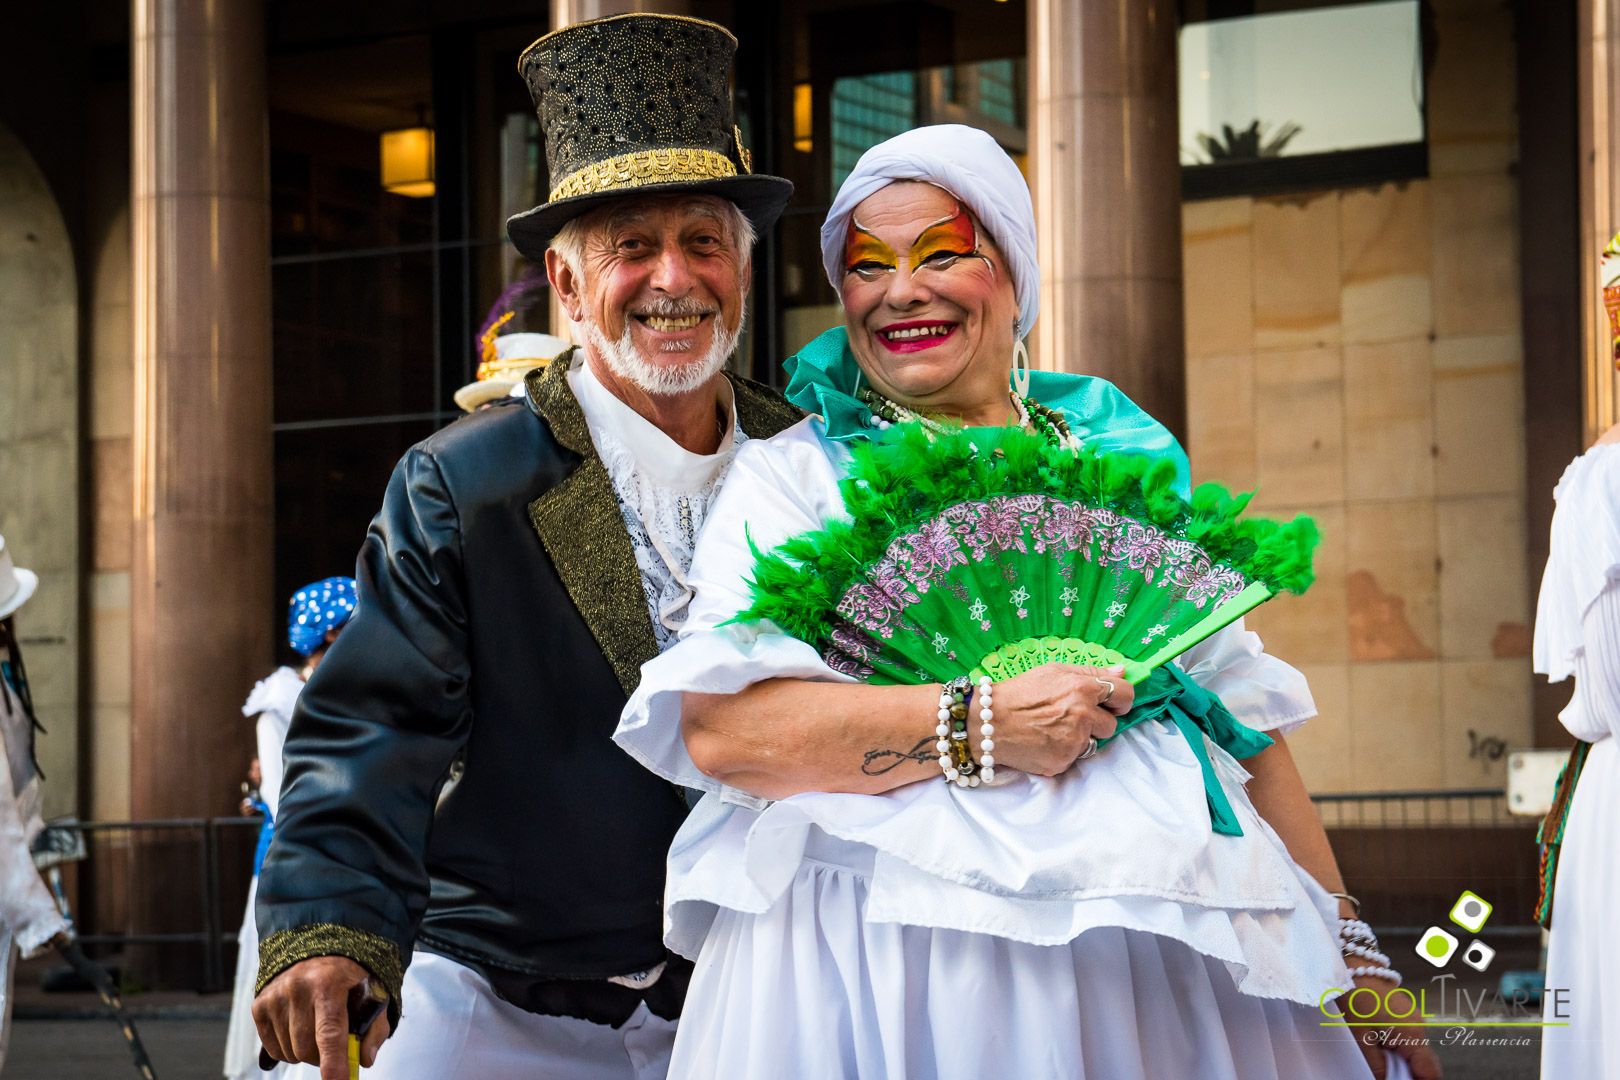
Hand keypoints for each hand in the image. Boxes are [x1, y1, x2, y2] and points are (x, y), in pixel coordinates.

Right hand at [253, 955, 390, 1079]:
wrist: (316, 951)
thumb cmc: (346, 978)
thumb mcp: (372, 994)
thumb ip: (375, 1029)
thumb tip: (364, 1059)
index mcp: (329, 983)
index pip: (330, 1031)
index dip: (334, 1061)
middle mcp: (298, 987)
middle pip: (307, 1048)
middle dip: (323, 1056)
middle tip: (333, 1044)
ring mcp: (275, 996)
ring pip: (290, 1052)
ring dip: (305, 1052)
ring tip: (316, 1029)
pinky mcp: (260, 1005)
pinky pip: (274, 1049)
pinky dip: (288, 1048)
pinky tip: (299, 1028)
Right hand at [984, 664, 1133, 775]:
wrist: (989, 722)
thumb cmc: (1019, 693)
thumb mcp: (1053, 671)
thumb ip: (1091, 672)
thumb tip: (1122, 672)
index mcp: (1083, 689)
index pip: (1125, 695)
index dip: (1121, 700)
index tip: (1112, 703)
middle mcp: (1083, 716)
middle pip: (1112, 724)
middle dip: (1097, 722)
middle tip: (1072, 717)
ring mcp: (1074, 741)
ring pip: (1093, 743)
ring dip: (1080, 738)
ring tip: (1054, 729)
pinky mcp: (1063, 761)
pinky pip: (1074, 758)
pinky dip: (1063, 751)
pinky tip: (1045, 741)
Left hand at [1338, 974, 1441, 1078]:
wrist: (1349, 966)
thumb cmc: (1354, 997)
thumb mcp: (1361, 1039)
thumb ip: (1378, 1067)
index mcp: (1413, 1034)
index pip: (1430, 1073)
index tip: (1393, 1079)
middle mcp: (1419, 1026)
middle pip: (1421, 1064)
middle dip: (1403, 1071)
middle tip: (1379, 1065)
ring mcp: (1412, 1019)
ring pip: (1411, 1051)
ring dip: (1395, 1058)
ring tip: (1372, 1048)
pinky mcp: (1403, 1014)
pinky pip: (1404, 1038)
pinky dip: (1392, 1044)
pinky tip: (1372, 1037)